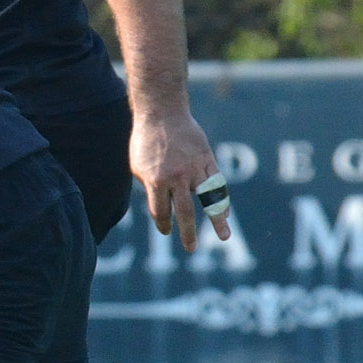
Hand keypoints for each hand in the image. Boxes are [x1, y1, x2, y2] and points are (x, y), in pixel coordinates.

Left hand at [132, 105, 228, 250]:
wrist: (162, 114)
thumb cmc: (145, 141)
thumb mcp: (137, 166)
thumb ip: (149, 187)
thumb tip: (159, 205)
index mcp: (156, 181)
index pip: (161, 211)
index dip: (163, 224)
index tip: (166, 231)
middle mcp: (177, 178)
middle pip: (185, 212)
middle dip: (188, 233)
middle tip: (190, 249)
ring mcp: (195, 169)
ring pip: (208, 200)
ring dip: (217, 220)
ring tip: (224, 237)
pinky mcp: (207, 160)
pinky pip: (217, 183)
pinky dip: (222, 199)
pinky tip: (225, 212)